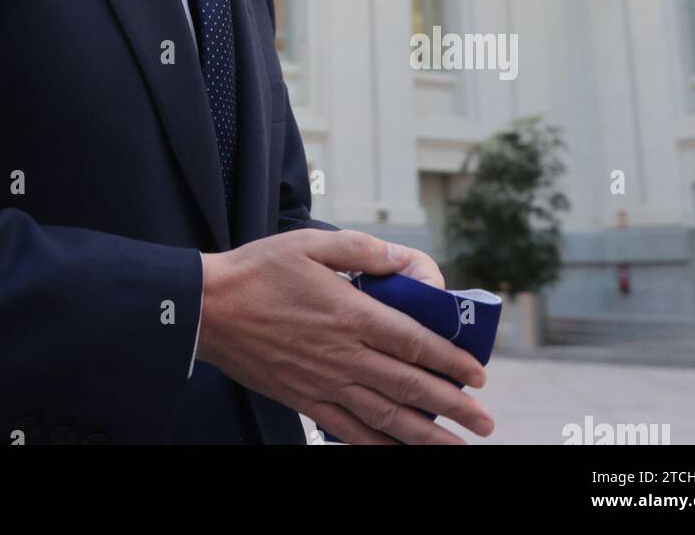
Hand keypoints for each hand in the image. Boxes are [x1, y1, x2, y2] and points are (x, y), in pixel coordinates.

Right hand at [196, 228, 494, 445]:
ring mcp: (325, 383)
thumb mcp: (310, 243)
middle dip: (453, 407)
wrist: (210, 309)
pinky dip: (381, 446)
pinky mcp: (306, 401)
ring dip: (427, 435)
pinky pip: (351, 431)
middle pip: (410, 386)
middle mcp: (344, 354)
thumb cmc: (259, 270)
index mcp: (349, 313)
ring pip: (387, 417)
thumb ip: (362, 250)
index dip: (450, 360)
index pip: (414, 341)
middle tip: (484, 421)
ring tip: (459, 446)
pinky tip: (401, 452)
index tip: (477, 374)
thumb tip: (404, 258)